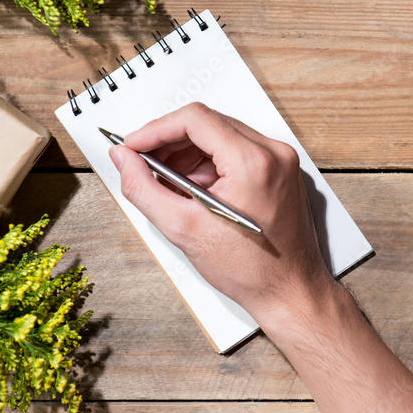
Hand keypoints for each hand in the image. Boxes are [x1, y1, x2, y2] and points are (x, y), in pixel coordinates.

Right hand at [109, 103, 336, 321]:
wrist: (289, 292)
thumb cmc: (251, 270)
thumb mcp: (183, 229)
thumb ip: (143, 188)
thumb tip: (124, 159)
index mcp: (254, 162)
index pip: (194, 119)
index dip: (156, 129)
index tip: (133, 146)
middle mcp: (273, 153)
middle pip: (208, 124)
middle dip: (169, 142)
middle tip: (143, 163)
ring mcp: (281, 161)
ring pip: (221, 135)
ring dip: (187, 153)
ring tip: (166, 182)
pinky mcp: (281, 171)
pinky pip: (237, 151)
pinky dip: (209, 164)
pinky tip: (192, 189)